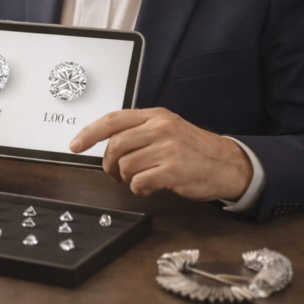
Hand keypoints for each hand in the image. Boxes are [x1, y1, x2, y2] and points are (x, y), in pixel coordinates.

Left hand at [70, 108, 251, 200]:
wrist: (228, 164)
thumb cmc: (193, 149)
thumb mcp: (167, 129)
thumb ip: (138, 131)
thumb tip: (105, 143)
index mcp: (155, 115)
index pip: (112, 120)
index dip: (89, 132)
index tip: (75, 145)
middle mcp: (160, 128)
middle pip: (115, 146)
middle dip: (109, 164)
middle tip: (116, 173)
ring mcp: (168, 148)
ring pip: (126, 165)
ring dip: (126, 178)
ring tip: (138, 180)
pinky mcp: (174, 170)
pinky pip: (140, 181)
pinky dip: (138, 189)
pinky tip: (148, 188)